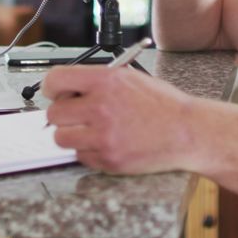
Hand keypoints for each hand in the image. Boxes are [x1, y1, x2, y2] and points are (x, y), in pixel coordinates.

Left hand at [42, 65, 198, 173]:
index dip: (51, 86)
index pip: (56, 80)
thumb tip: (68, 87)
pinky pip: (79, 156)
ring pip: (61, 138)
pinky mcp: (108, 159)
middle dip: (63, 113)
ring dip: (71, 133)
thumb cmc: (162, 104)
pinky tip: (106, 142)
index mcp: (106, 81)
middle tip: (76, 113)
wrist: (187, 131)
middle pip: (54, 113)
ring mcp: (104, 137)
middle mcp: (101, 108)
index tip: (54, 91)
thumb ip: (98, 80)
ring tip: (90, 129)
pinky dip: (88, 150)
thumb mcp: (130, 77)